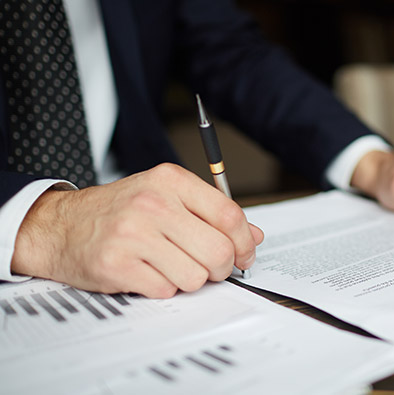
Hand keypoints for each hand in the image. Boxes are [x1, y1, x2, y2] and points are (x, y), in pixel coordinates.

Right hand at [11, 163, 262, 297]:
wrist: (60, 226)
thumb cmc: (120, 211)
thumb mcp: (167, 197)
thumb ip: (212, 214)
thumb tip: (254, 236)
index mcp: (170, 180)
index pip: (229, 215)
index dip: (244, 242)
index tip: (244, 255)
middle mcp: (153, 203)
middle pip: (218, 251)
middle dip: (221, 268)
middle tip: (209, 268)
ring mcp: (132, 234)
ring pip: (195, 277)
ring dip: (188, 279)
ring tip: (169, 265)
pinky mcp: (116, 265)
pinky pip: (165, 290)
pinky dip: (162, 288)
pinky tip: (146, 272)